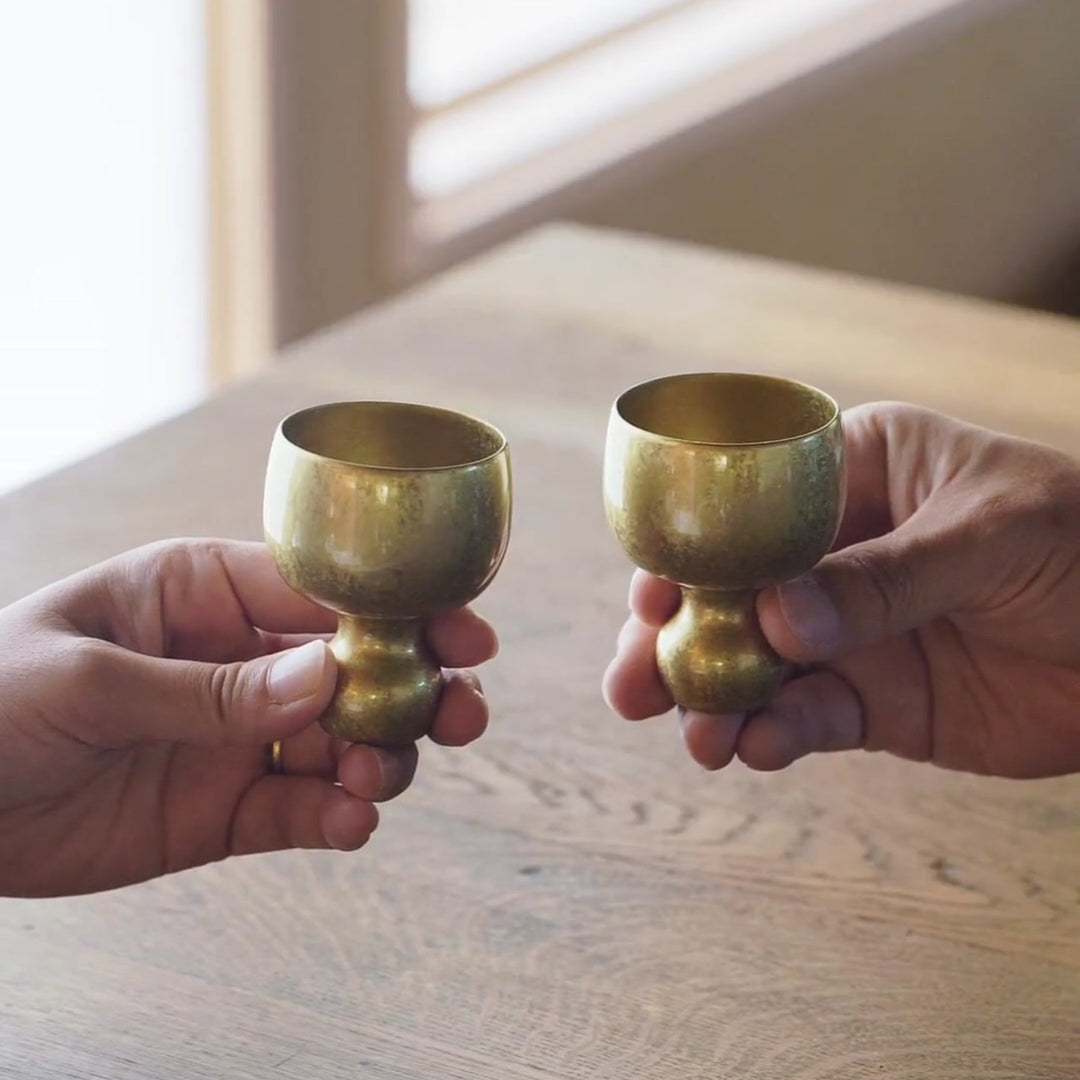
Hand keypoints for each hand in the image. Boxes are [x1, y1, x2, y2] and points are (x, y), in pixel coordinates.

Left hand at [0, 539, 495, 896]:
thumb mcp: (92, 680)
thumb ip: (212, 688)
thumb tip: (329, 679)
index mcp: (204, 594)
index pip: (322, 592)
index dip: (399, 611)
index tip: (464, 633)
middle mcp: (236, 661)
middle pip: (356, 669)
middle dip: (417, 689)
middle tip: (462, 715)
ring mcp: (237, 738)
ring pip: (344, 744)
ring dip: (383, 761)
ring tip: (375, 780)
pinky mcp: (226, 812)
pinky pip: (301, 814)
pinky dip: (337, 821)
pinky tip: (348, 825)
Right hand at [604, 403, 1079, 778]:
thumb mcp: (992, 538)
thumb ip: (887, 579)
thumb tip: (778, 620)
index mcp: (856, 474)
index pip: (753, 507)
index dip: (693, 550)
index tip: (651, 597)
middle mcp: (837, 552)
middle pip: (734, 593)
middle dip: (678, 639)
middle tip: (632, 687)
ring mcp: (850, 631)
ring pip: (758, 666)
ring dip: (716, 700)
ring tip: (696, 736)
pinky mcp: (874, 702)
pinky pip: (810, 719)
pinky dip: (777, 736)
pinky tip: (756, 750)